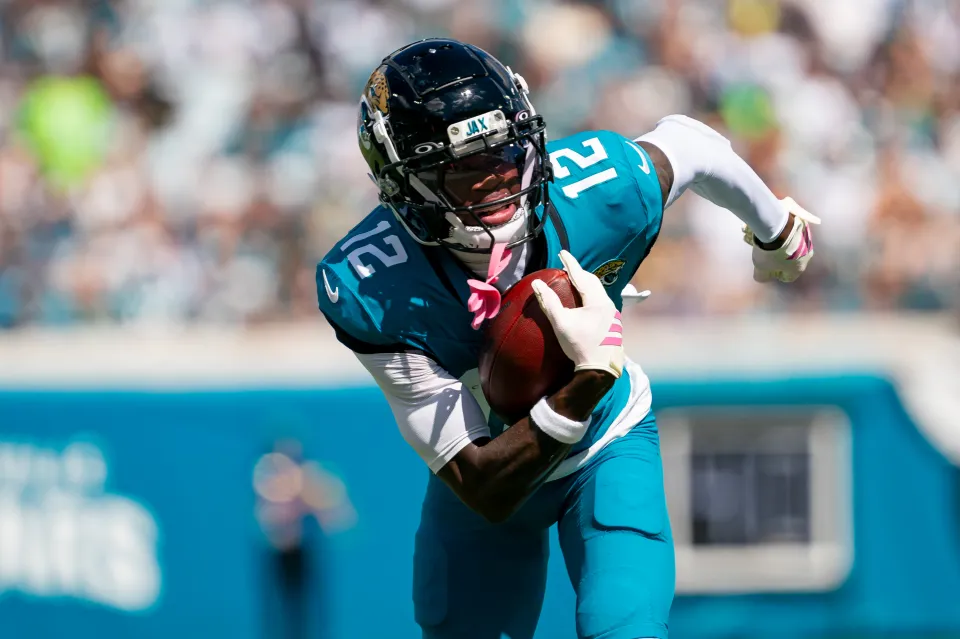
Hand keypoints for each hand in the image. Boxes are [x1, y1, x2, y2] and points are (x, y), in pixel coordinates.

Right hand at [531, 251, 623, 378]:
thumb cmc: (580, 345)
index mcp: (597, 301)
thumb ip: (549, 302)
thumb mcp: (561, 323)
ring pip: (598, 292)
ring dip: (586, 284)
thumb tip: (538, 284)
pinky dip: (590, 296)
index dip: (571, 264)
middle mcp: (608, 304)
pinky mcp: (612, 324)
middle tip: (567, 267)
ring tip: (574, 282)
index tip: (563, 253)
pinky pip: (600, 302)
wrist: (599, 369)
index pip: (581, 276)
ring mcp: (612, 315)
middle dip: (579, 273)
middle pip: (593, 282)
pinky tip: (584, 302)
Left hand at [743, 197, 820, 282]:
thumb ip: (762, 277)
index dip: (776, 274)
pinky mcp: (805, 230)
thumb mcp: (760, 268)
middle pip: (792, 262)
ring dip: (784, 247)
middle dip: (780, 260)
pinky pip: (795, 237)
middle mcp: (807, 256)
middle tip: (768, 254)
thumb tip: (764, 278)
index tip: (767, 268)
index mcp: (799, 268)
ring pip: (794, 249)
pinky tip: (777, 233)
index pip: (788, 277)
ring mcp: (808, 242)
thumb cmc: (770, 252)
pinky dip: (787, 237)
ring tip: (771, 242)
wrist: (778, 226)